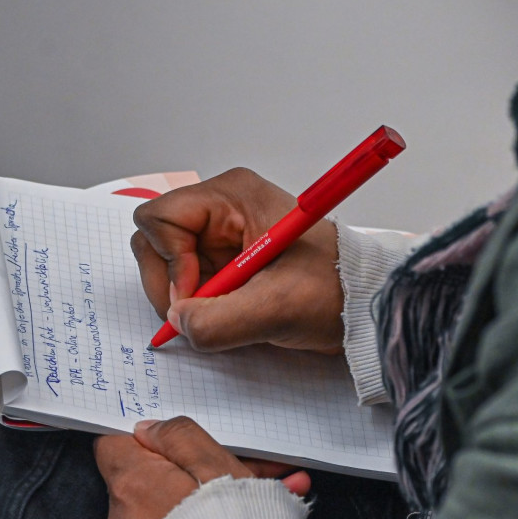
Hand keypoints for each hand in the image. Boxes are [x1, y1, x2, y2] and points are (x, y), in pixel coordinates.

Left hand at [95, 416, 310, 518]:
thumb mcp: (213, 462)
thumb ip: (176, 435)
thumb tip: (148, 430)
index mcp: (132, 482)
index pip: (112, 442)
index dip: (141, 437)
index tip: (169, 438)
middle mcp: (123, 516)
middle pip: (139, 474)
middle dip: (176, 468)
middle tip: (219, 468)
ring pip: (156, 504)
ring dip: (189, 496)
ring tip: (240, 497)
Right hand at [131, 168, 344, 353]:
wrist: (363, 304)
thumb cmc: (335, 290)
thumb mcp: (277, 308)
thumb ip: (219, 320)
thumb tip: (179, 323)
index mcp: (233, 196)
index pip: (160, 217)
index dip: (168, 261)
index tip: (195, 293)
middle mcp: (222, 208)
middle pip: (154, 239)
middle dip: (169, 282)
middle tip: (199, 312)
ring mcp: (221, 234)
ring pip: (167, 264)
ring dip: (185, 297)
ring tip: (225, 311)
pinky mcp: (224, 259)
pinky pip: (187, 282)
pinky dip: (198, 304)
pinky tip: (231, 312)